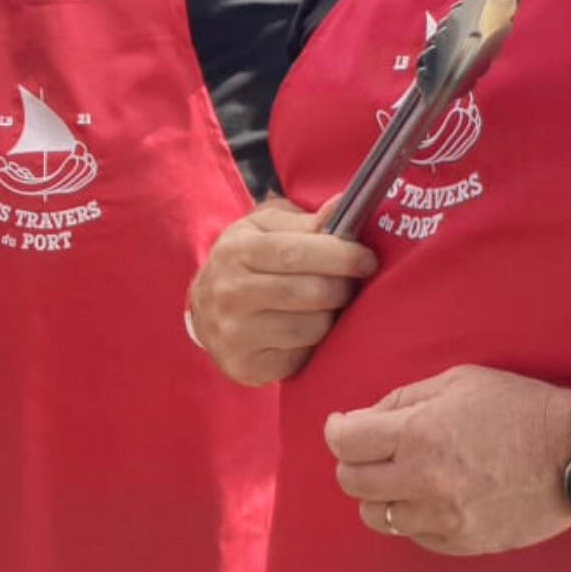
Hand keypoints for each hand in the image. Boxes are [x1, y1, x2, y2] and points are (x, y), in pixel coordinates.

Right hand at [189, 199, 376, 386]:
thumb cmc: (245, 264)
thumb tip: (342, 205)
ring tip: (324, 307)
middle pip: (311, 292)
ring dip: (330, 317)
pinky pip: (302, 356)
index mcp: (236, 251)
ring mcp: (236, 333)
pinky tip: (305, 331)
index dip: (340, 256)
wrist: (204, 314)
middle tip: (349, 285)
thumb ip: (306, 221)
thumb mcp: (265, 231)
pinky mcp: (247, 365)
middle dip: (343, 288)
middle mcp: (230, 293)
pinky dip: (313, 344)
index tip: (366, 260)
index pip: (296, 253)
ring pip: (312, 327)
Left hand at [325, 366, 570, 554]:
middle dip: (354, 462)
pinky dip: (413, 517)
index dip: (337, 430)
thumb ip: (404, 399)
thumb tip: (364, 419)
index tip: (344, 426)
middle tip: (371, 451)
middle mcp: (423, 480)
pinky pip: (413, 536)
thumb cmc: (518, 408)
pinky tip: (432, 498)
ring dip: (380, 495)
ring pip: (376, 516)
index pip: (344, 442)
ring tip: (401, 478)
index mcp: (418, 434)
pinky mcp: (461, 541)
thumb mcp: (459, 381)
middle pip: (351, 482)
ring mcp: (442, 517)